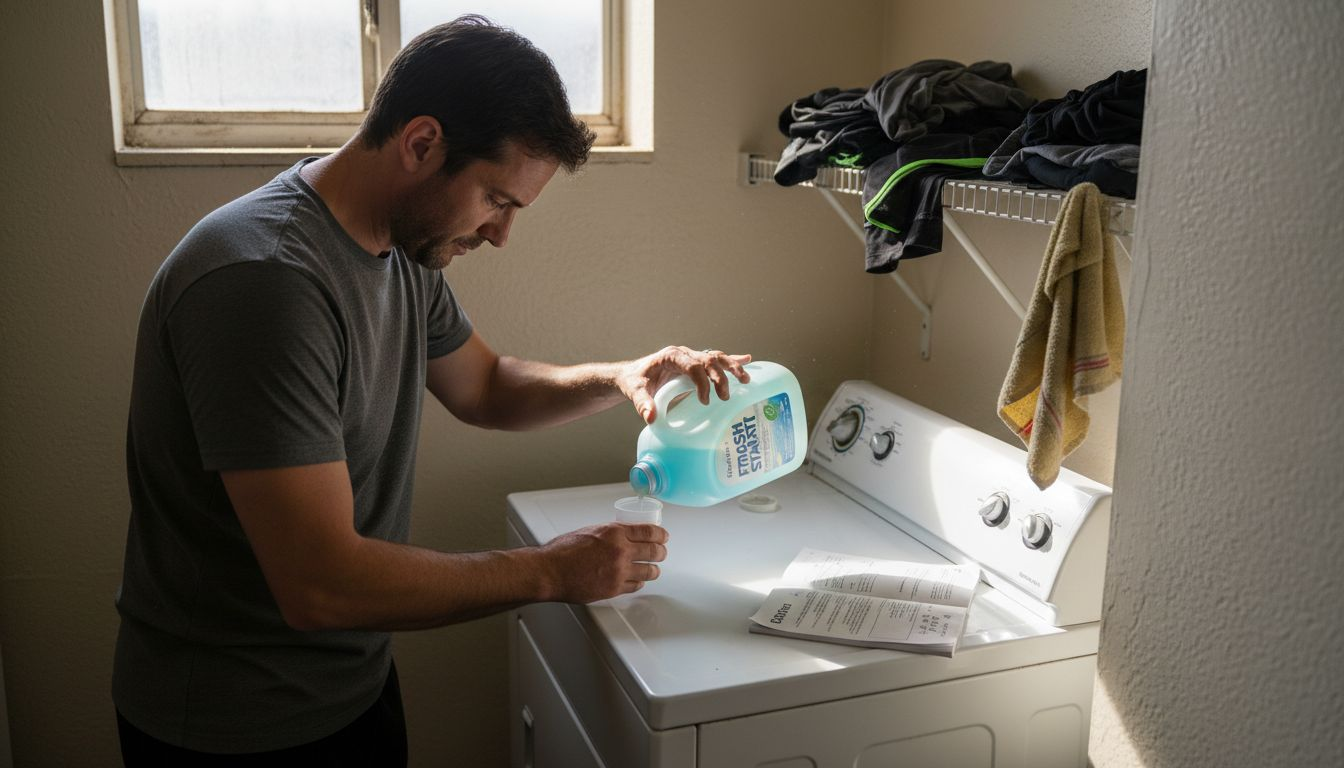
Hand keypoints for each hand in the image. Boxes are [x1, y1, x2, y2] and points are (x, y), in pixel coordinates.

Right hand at [539, 523, 669, 602]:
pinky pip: (635, 586)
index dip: (661, 535)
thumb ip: (609, 533)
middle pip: (654, 551)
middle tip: (661, 552)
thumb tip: (622, 534)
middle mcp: (620, 551)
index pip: (649, 532)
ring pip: (649, 571)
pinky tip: (638, 580)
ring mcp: (618, 571)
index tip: (663, 537)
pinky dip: (639, 582)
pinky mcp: (614, 588)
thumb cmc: (562, 551)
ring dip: (654, 570)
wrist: (550, 572)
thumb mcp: (589, 531)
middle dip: (661, 552)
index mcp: (614, 533)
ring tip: (653, 569)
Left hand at [618, 346, 751, 423]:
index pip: (693, 365)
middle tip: (725, 397)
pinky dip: (731, 360)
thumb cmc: (633, 382)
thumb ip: (642, 403)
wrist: (631, 375)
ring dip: (732, 367)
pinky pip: (715, 360)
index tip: (705, 401)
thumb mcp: (635, 392)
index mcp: (671, 356)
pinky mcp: (694, 364)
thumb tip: (651, 418)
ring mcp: (690, 357)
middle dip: (720, 377)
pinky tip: (748, 360)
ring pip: (715, 357)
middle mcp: (683, 354)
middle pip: (708, 360)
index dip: (702, 382)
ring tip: (746, 379)